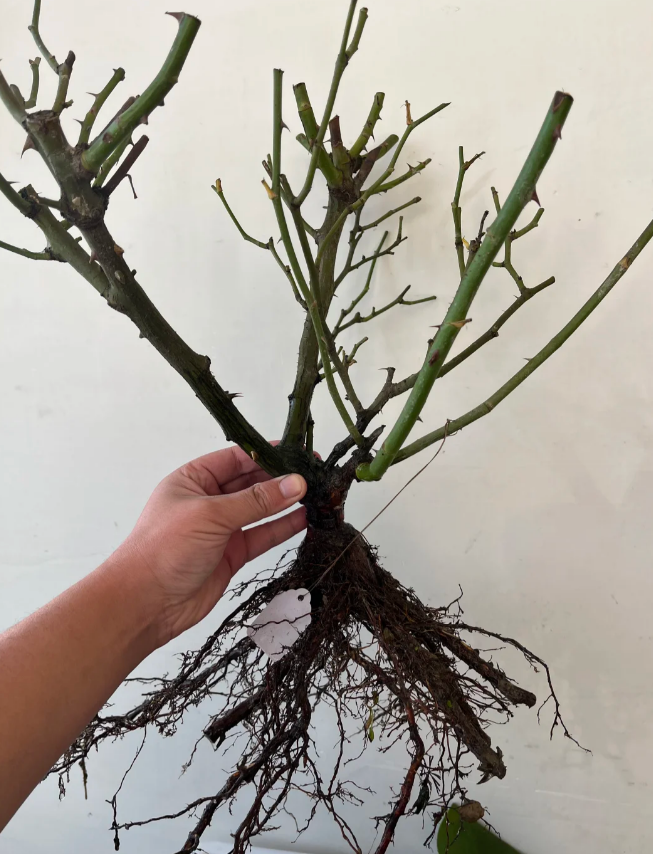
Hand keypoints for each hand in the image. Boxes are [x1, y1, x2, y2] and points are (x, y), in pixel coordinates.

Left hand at [117, 445, 306, 644]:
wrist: (145, 603)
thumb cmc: (164, 549)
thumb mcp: (211, 515)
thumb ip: (256, 500)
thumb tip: (295, 482)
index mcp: (193, 480)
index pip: (236, 458)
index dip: (267, 454)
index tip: (298, 453)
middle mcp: (207, 501)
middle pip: (251, 482)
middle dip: (280, 478)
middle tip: (313, 474)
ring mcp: (220, 528)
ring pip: (259, 510)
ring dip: (285, 502)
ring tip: (316, 494)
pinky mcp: (231, 554)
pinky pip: (261, 535)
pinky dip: (282, 527)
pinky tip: (303, 519)